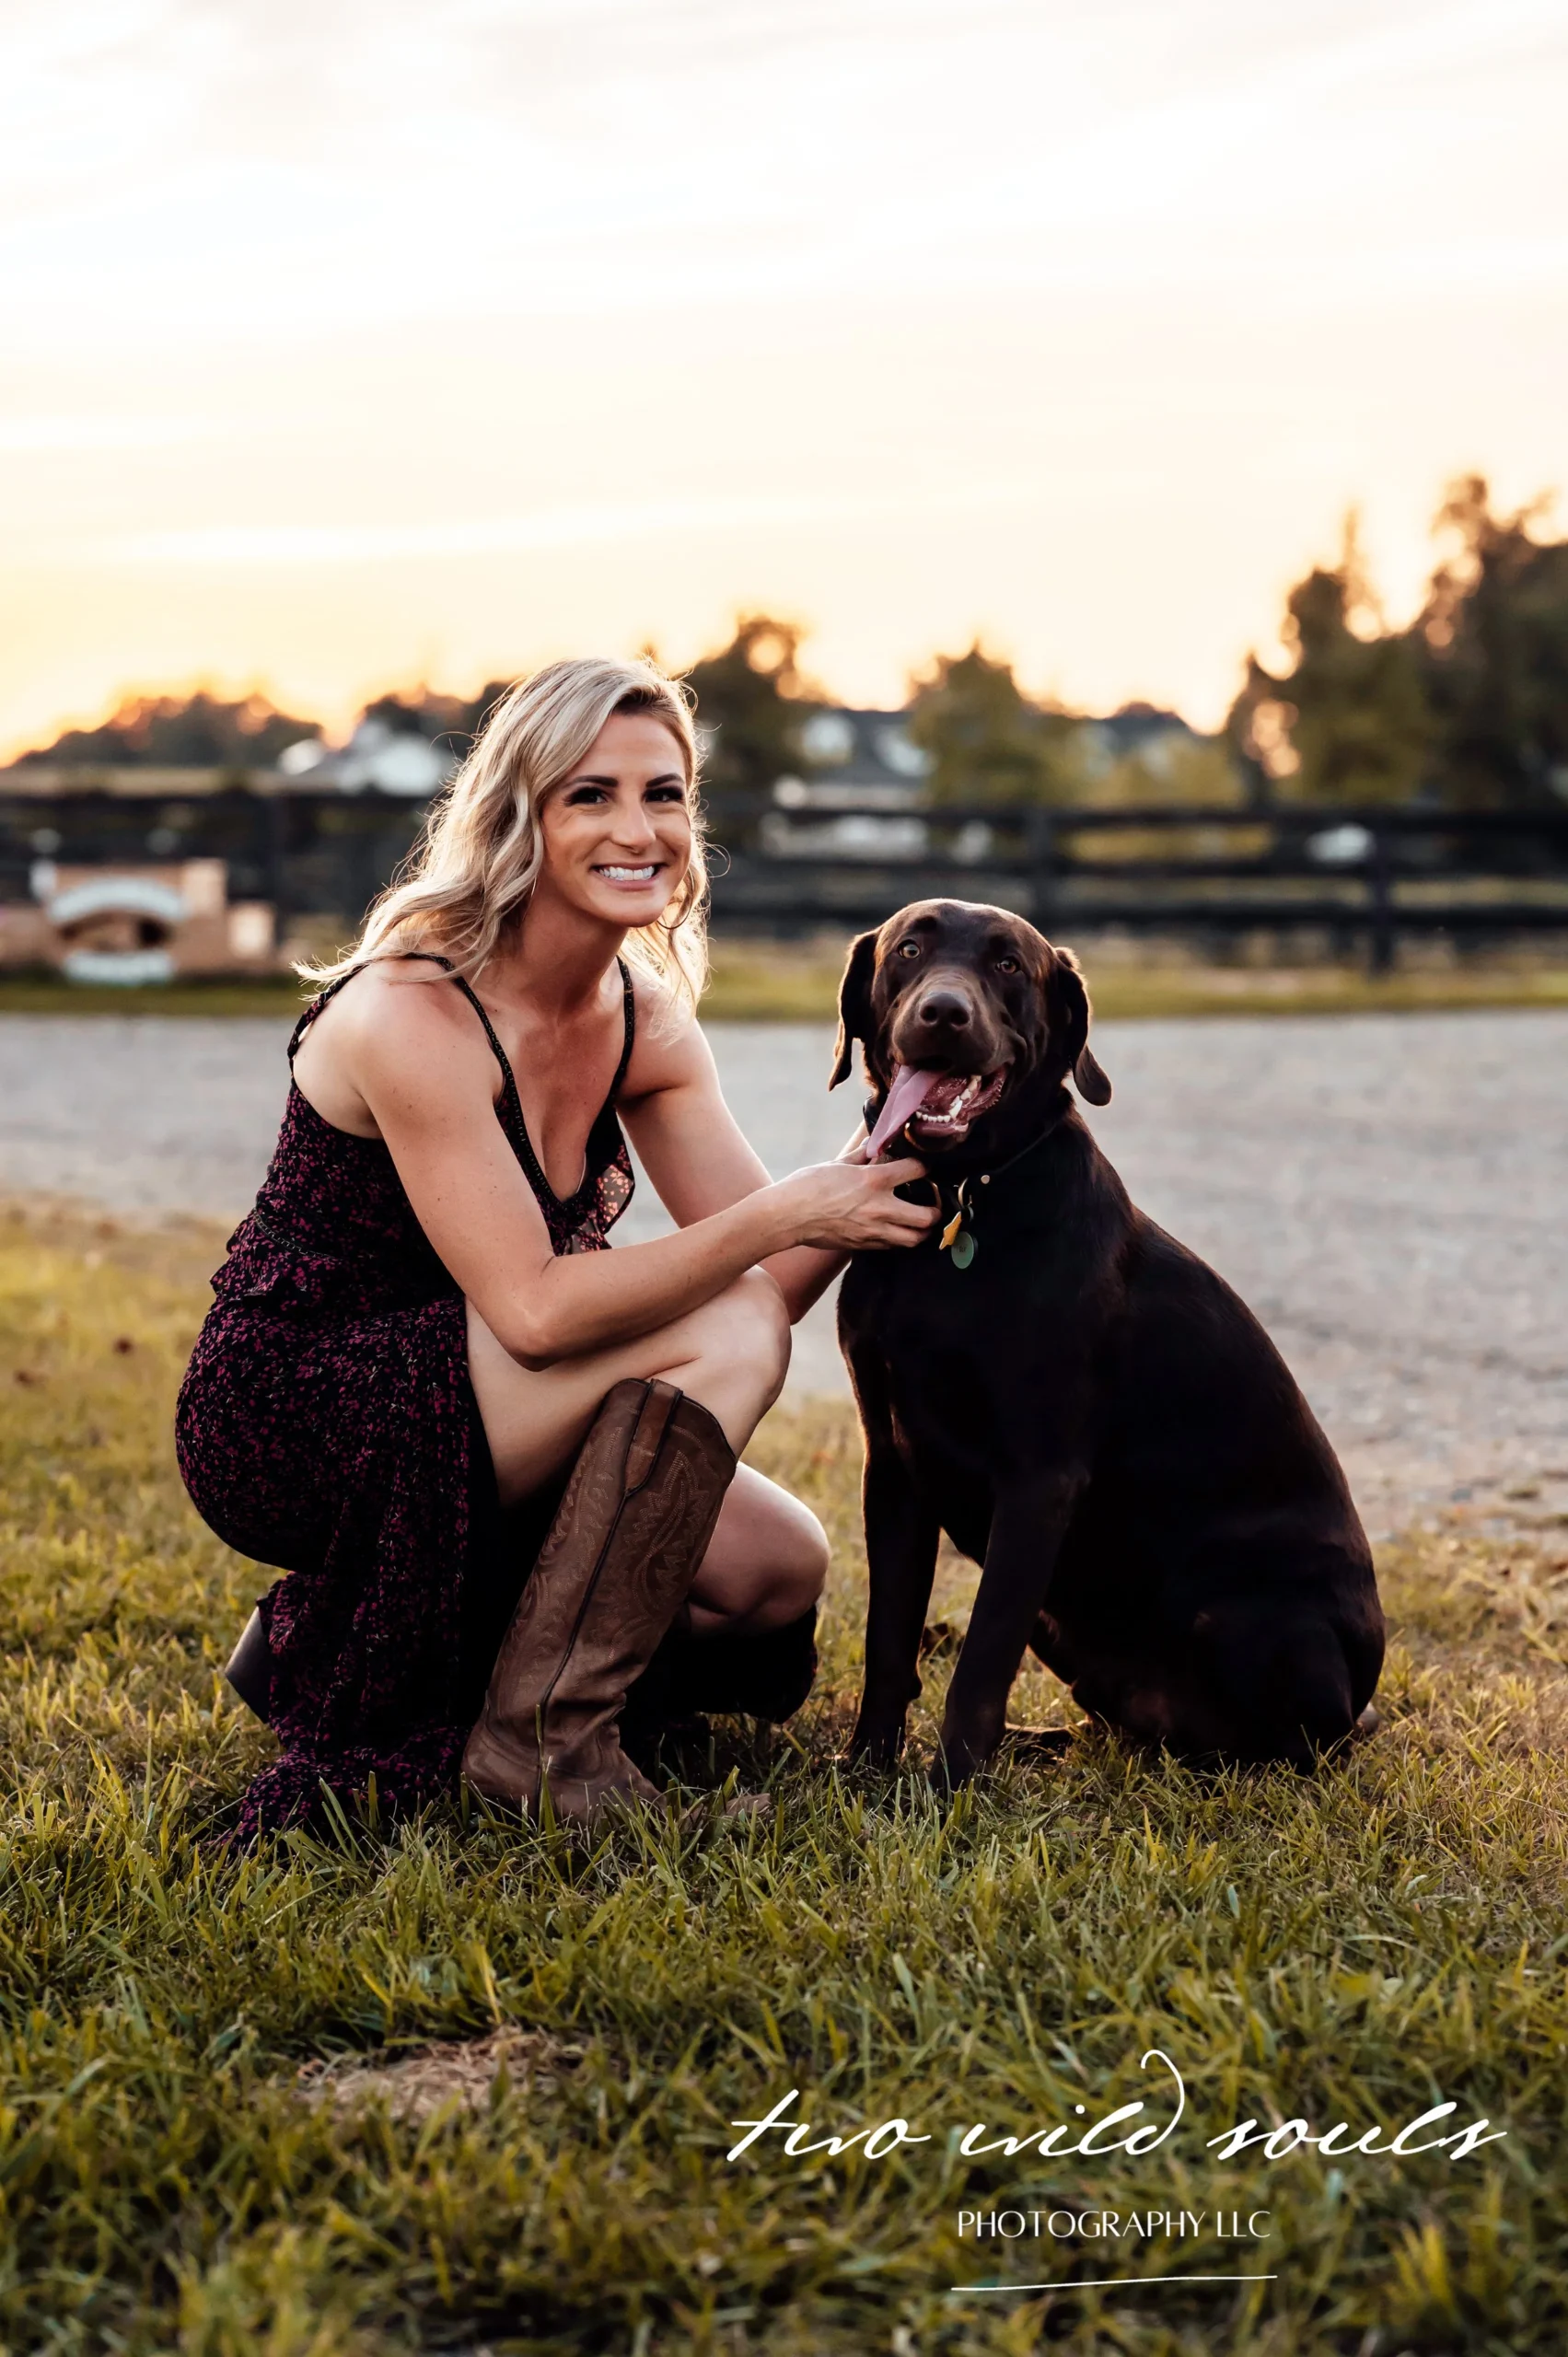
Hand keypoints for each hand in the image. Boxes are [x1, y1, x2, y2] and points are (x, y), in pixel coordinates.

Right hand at [774, 1156, 939, 1252]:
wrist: (787, 1216)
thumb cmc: (807, 1186)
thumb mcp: (837, 1163)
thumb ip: (861, 1156)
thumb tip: (874, 1147)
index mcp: (874, 1181)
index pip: (917, 1171)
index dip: (925, 1167)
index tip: (923, 1168)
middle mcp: (880, 1208)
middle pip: (927, 1216)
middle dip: (936, 1210)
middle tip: (933, 1203)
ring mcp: (873, 1230)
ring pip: (914, 1238)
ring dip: (921, 1230)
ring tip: (919, 1222)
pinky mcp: (863, 1245)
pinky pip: (892, 1246)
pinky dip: (899, 1239)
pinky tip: (895, 1229)